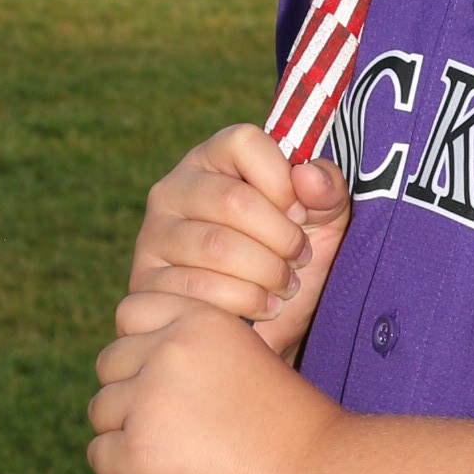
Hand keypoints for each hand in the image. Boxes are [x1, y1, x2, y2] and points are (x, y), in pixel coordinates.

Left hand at [87, 294, 337, 473]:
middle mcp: (169, 350)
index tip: (158, 374)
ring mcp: (149, 400)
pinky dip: (119, 471)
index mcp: (201, 320)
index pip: (132, 311)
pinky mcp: (137, 449)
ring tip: (164, 456)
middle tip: (164, 426)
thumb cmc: (293, 432)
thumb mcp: (251, 363)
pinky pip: (99, 455)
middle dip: (127, 392)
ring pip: (101, 411)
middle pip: (110, 363)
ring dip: (121, 432)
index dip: (140, 344)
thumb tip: (155, 374)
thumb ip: (204, 357)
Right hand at [125, 124, 352, 362]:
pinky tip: (264, 307)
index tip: (300, 213)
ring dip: (267, 272)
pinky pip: (199, 288)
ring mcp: (154, 235)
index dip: (283, 180)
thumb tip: (306, 174)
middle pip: (234, 199)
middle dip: (282, 237)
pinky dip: (245, 301)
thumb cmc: (290, 262)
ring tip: (285, 286)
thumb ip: (327, 189)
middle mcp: (174, 189)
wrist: (269, 330)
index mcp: (213, 160)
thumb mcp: (324, 221)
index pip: (244, 142)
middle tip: (299, 259)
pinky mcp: (146, 281)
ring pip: (218, 247)